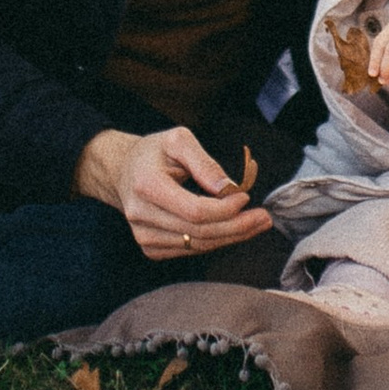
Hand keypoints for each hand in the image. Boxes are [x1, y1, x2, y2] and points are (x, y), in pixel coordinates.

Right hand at [76, 125, 270, 259]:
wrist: (124, 171)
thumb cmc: (155, 152)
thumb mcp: (179, 140)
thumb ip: (204, 162)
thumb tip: (228, 188)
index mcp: (146, 186)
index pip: (194, 211)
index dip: (224, 210)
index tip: (246, 198)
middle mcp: (141, 215)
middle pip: (199, 232)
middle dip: (237, 227)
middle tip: (264, 218)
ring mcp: (143, 235)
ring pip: (197, 245)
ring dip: (231, 237)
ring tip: (257, 224)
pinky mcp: (150, 247)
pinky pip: (190, 249)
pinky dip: (215, 241)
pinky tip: (233, 230)